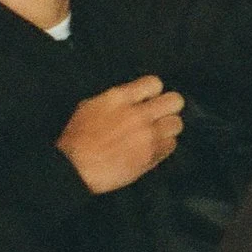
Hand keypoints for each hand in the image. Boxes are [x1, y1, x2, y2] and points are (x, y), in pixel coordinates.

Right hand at [57, 75, 184, 193]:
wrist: (74, 169)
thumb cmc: (76, 141)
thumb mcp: (90, 106)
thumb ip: (117, 100)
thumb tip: (132, 98)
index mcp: (120, 98)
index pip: (155, 83)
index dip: (154, 91)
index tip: (151, 98)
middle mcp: (138, 114)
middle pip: (175, 101)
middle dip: (168, 107)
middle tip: (160, 114)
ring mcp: (147, 135)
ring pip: (177, 124)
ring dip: (168, 128)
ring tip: (156, 133)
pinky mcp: (151, 155)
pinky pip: (171, 145)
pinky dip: (164, 146)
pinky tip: (152, 148)